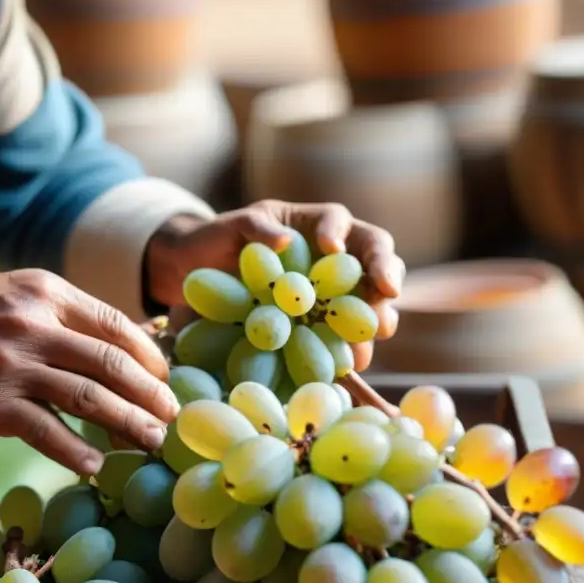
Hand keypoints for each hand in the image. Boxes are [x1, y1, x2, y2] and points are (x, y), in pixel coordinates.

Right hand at [0, 270, 178, 474]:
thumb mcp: (16, 295)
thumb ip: (64, 315)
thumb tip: (121, 344)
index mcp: (46, 293)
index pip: (114, 324)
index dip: (148, 355)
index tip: (165, 377)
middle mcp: (35, 325)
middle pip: (112, 362)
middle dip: (150, 393)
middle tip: (172, 415)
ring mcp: (13, 366)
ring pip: (89, 398)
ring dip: (129, 424)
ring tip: (152, 443)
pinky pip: (47, 432)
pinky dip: (76, 452)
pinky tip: (96, 468)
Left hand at [145, 200, 405, 371]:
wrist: (197, 275)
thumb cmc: (218, 240)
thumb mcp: (232, 226)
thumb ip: (257, 228)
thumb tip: (288, 240)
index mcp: (315, 223)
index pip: (341, 221)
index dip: (342, 234)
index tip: (331, 249)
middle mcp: (334, 255)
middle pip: (375, 257)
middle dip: (385, 275)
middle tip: (386, 294)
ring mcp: (332, 290)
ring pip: (370, 298)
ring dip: (377, 315)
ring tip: (377, 333)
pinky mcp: (322, 322)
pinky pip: (345, 333)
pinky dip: (352, 345)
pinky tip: (352, 361)